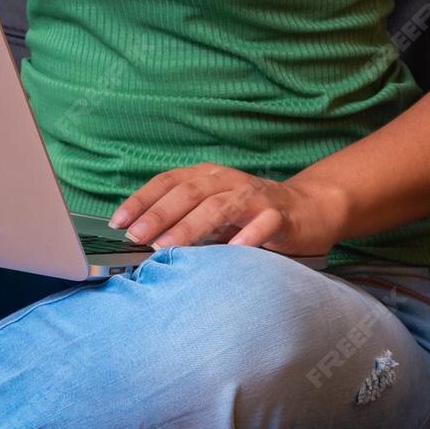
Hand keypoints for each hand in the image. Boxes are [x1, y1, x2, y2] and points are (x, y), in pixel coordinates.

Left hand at [107, 164, 349, 255]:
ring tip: (169, 246)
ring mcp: (255, 196)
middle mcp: (228, 181)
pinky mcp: (281, 215)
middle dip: (159, 214)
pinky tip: (231, 251)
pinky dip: (247, 235)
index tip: (118, 222)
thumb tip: (142, 241)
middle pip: (189, 192)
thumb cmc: (252, 214)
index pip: (168, 181)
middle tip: (137, 237)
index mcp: (207, 177)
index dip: (142, 200)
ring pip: (220, 206)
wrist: (310, 209)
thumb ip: (185, 220)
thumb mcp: (215, 211)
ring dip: (192, 226)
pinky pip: (263, 223)